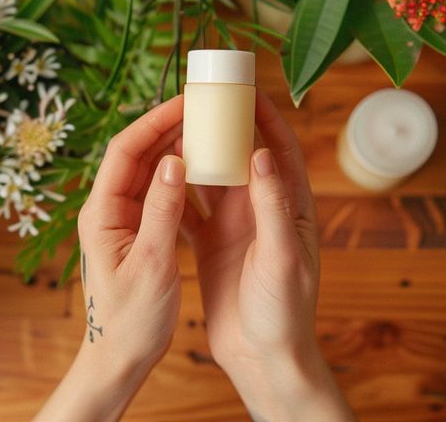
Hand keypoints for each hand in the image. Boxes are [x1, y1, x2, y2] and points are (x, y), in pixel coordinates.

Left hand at [36, 96, 185, 421]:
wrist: (119, 357)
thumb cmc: (131, 319)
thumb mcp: (151, 264)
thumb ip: (162, 212)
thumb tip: (175, 161)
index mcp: (102, 213)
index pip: (126, 150)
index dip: (155, 121)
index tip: (185, 102)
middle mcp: (108, 209)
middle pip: (137, 153)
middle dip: (167, 126)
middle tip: (202, 105)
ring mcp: (122, 219)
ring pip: (149, 170)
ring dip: (175, 147)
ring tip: (207, 127)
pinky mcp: (137, 232)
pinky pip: (158, 192)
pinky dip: (180, 176)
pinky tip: (204, 168)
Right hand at [183, 93, 352, 420]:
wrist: (262, 357)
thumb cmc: (285, 310)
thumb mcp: (281, 256)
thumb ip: (272, 205)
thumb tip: (263, 152)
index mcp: (289, 207)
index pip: (280, 149)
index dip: (266, 116)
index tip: (244, 88)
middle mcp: (262, 210)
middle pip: (243, 155)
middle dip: (224, 127)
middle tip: (199, 99)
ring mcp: (236, 227)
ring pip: (214, 179)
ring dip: (197, 155)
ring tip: (172, 128)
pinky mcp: (213, 245)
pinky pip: (191, 209)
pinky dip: (176, 191)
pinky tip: (156, 175)